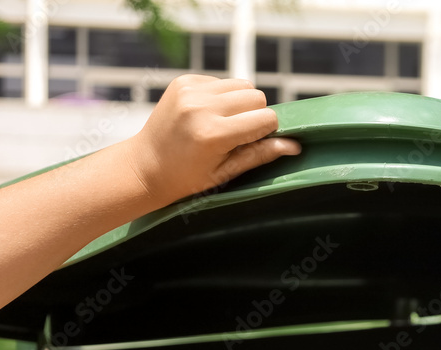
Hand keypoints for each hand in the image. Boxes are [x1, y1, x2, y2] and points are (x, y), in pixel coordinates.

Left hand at [122, 75, 300, 205]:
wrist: (145, 166)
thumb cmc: (188, 177)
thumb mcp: (226, 172)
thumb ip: (260, 154)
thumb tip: (295, 146)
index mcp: (213, 134)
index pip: (266, 118)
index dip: (266, 132)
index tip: (253, 143)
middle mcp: (201, 107)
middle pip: (257, 96)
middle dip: (254, 114)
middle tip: (237, 134)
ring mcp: (190, 91)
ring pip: (242, 84)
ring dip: (240, 102)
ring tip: (224, 122)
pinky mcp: (183, 81)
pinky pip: (221, 81)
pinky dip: (222, 96)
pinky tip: (208, 113)